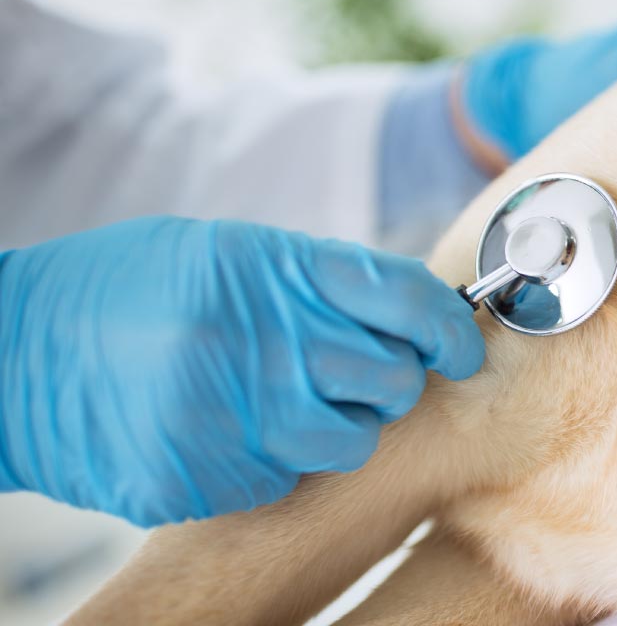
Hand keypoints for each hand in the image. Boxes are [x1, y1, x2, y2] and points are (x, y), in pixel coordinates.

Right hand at [0, 217, 483, 525]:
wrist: (10, 352)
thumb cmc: (125, 290)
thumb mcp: (226, 254)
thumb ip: (318, 280)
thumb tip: (413, 311)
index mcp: (274, 270)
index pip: (408, 299)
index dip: (449, 327)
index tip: (459, 344)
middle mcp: (264, 341)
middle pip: (393, 378)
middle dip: (388, 378)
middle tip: (354, 370)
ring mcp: (237, 415)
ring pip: (352, 439)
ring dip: (335, 424)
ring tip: (282, 400)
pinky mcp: (209, 476)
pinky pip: (287, 477)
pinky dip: (273, 459)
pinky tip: (227, 428)